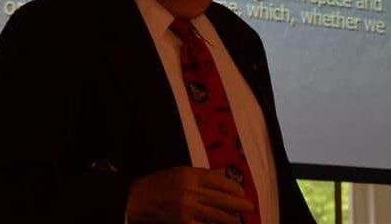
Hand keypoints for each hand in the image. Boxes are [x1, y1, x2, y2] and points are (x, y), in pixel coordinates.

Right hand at [126, 166, 253, 223]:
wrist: (140, 199)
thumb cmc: (161, 183)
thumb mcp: (182, 171)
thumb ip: (203, 174)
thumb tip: (222, 175)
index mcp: (191, 175)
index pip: (219, 180)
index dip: (233, 187)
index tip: (241, 191)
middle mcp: (192, 192)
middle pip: (222, 199)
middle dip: (239, 204)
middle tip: (250, 206)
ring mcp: (189, 210)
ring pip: (217, 216)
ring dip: (231, 219)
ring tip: (239, 220)